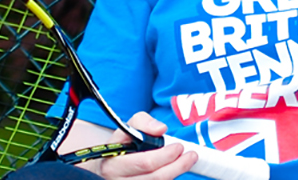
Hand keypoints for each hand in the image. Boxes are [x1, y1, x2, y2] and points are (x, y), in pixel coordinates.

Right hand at [76, 112, 197, 179]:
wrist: (106, 165)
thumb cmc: (118, 146)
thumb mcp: (125, 128)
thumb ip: (142, 122)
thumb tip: (161, 129)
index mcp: (112, 164)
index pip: (144, 163)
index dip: (165, 156)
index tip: (179, 147)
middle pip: (154, 178)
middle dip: (177, 166)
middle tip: (191, 155)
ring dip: (176, 173)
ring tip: (188, 160)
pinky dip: (169, 178)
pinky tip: (176, 169)